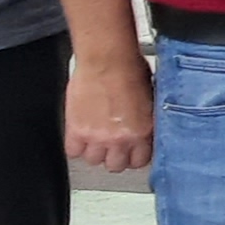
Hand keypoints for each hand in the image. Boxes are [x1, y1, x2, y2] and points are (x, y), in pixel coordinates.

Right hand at [65, 52, 154, 172]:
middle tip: (113, 146)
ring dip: (95, 152)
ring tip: (96, 139)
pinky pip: (73, 151)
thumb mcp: (151, 98)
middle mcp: (121, 138)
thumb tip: (146, 127)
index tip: (132, 151)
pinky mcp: (76, 130)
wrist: (106, 59)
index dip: (135, 156)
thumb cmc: (130, 69)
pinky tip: (81, 135)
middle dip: (115, 157)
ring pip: (94, 161)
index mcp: (143, 131)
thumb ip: (146, 119)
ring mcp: (97, 137)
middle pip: (116, 165)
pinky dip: (76, 146)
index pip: (140, 161)